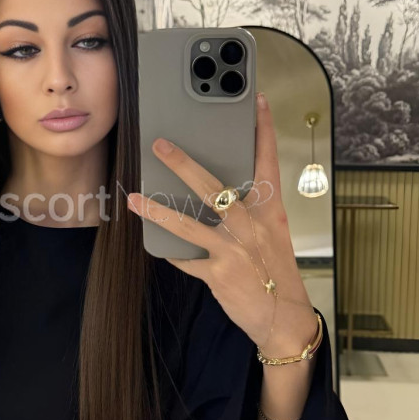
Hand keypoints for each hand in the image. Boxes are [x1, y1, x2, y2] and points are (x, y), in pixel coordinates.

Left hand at [127, 92, 316, 352]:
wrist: (284, 318)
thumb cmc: (276, 272)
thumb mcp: (272, 234)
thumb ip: (250, 211)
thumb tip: (217, 190)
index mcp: (270, 212)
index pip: (268, 163)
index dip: (263, 131)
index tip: (256, 101)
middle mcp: (252, 227)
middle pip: (214, 189)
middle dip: (184, 165)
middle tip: (160, 145)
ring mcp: (234, 252)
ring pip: (190, 225)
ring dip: (159, 211)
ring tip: (135, 198)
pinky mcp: (218, 275)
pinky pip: (186, 259)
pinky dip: (170, 252)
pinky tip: (154, 243)